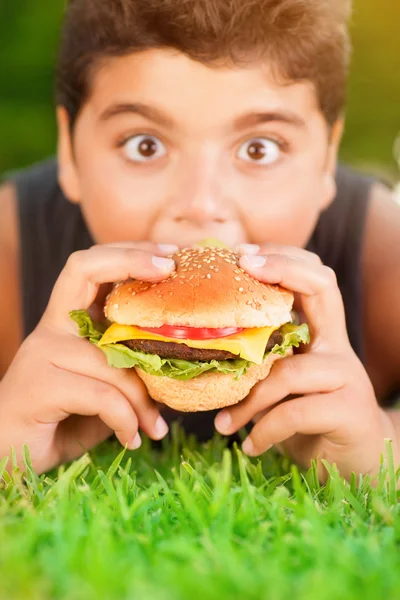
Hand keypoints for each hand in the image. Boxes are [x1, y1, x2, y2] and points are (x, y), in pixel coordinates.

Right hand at [0, 242, 177, 473]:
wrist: (6, 460)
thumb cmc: (61, 422)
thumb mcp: (101, 390)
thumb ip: (128, 369)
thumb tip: (180, 363)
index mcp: (65, 323)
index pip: (89, 267)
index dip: (128, 253)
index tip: (168, 256)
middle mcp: (51, 328)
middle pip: (85, 269)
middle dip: (132, 260)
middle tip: (172, 270)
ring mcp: (42, 353)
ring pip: (112, 357)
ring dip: (144, 398)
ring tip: (156, 427)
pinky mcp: (38, 385)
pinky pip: (103, 395)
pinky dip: (125, 420)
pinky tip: (130, 440)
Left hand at [215, 243, 397, 481]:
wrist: (359, 463)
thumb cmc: (311, 421)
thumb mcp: (286, 387)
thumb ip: (264, 364)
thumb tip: (206, 351)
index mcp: (322, 336)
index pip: (315, 279)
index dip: (284, 259)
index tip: (243, 254)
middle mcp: (337, 347)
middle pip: (322, 286)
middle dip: (281, 270)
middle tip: (240, 269)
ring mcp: (347, 376)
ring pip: (288, 370)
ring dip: (247, 399)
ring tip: (223, 425)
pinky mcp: (349, 411)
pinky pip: (293, 412)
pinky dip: (263, 430)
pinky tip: (250, 446)